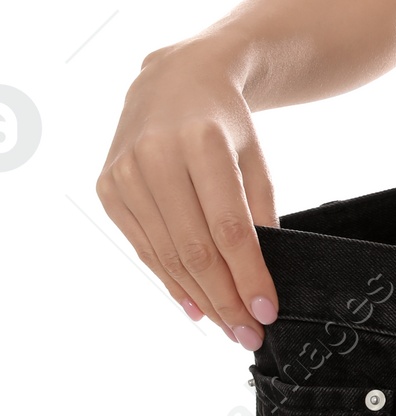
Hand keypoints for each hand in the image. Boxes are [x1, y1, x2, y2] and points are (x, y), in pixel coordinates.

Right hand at [97, 43, 278, 348]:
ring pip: (168, 255)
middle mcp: (156, 157)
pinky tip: (196, 306)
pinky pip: (145, 248)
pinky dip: (171, 282)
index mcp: (201, 143)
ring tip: (229, 327)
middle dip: (226, 300)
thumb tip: (259, 280)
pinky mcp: (108, 188)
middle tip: (249, 335)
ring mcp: (125, 173)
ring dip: (201, 299)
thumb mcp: (254, 158)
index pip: (228, 228)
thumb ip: (261, 213)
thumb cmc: (225, 124)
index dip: (248, 276)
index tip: (267, 313)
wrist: (173, 80)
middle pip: (196, 249)